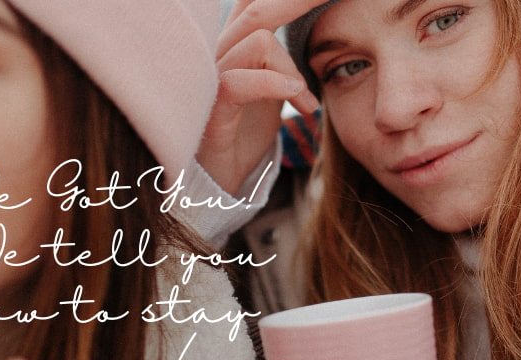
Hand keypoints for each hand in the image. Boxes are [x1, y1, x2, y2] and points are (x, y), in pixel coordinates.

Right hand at [198, 0, 325, 193]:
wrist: (216, 181)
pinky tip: (297, 99)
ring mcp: (210, 79)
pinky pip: (239, 82)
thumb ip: (281, 61)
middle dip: (299, 2)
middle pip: (258, 8)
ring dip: (293, 68)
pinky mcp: (211, 110)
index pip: (254, 2)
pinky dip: (273, 84)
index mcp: (234, 46)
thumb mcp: (271, 90)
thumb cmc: (243, 134)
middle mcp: (218, 54)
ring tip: (307, 104)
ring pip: (257, 41)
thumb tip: (310, 41)